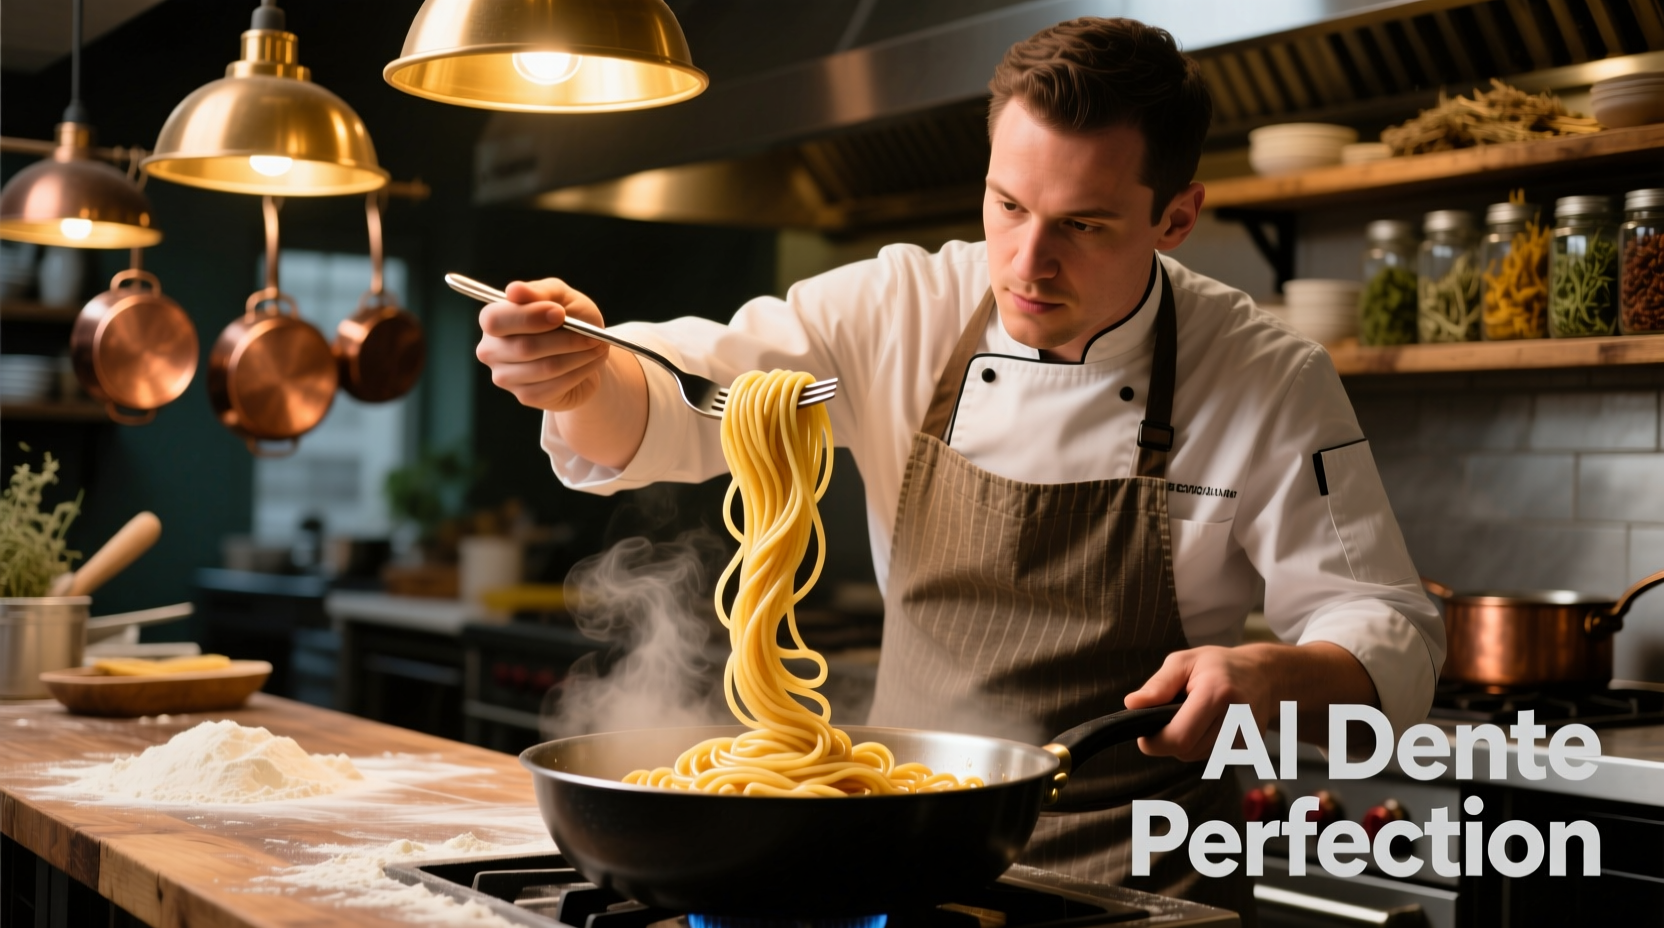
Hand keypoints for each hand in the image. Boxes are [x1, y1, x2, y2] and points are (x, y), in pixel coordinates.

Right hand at [476, 278, 611, 410]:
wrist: (583, 351)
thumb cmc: (568, 318)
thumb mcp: (560, 296)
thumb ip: (540, 292)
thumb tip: (514, 290)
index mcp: (492, 319)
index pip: (495, 320)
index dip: (529, 317)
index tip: (560, 313)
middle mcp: (491, 350)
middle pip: (524, 347)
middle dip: (565, 339)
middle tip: (591, 335)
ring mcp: (505, 377)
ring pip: (545, 368)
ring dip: (578, 356)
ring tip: (596, 346)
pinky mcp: (525, 396)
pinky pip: (555, 386)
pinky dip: (580, 372)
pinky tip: (590, 362)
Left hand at [1123, 642, 1376, 762]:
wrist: (1265, 675)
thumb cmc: (1219, 665)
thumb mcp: (1184, 661)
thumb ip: (1158, 684)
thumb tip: (1132, 705)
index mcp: (1216, 694)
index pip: (1179, 737)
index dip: (1155, 742)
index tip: (1144, 734)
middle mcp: (1235, 718)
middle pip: (1186, 751)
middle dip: (1169, 741)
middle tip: (1168, 718)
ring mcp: (1245, 736)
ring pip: (1197, 757)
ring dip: (1186, 743)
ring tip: (1192, 716)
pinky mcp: (1249, 748)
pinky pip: (1211, 757)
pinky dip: (1202, 745)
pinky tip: (1208, 724)